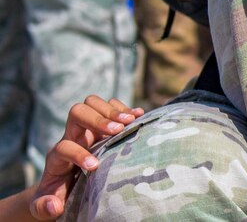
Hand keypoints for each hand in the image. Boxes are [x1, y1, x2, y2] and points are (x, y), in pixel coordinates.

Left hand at [29, 96, 142, 219]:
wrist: (62, 185)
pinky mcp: (102, 126)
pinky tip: (138, 115)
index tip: (95, 166)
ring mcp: (88, 129)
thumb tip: (54, 204)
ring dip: (113, 110)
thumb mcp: (44, 206)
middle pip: (77, 112)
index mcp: (57, 157)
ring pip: (92, 103)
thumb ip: (44, 207)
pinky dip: (125, 108)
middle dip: (98, 119)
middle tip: (118, 130)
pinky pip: (110, 105)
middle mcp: (71, 136)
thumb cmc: (56, 196)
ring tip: (131, 121)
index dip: (78, 154)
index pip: (64, 147)